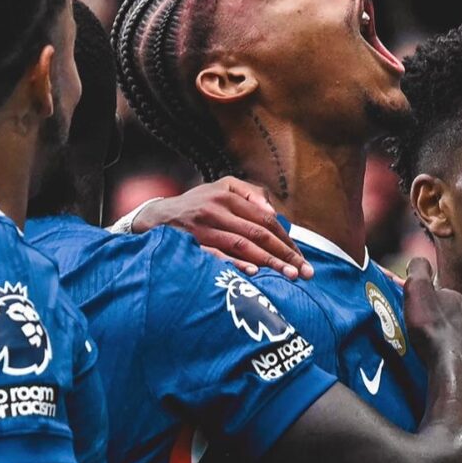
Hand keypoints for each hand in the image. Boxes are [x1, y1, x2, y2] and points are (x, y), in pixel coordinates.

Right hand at [134, 176, 312, 278]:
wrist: (156, 218)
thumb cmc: (197, 204)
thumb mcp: (221, 187)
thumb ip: (249, 194)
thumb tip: (273, 212)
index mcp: (227, 195)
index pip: (266, 219)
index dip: (286, 239)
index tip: (302, 258)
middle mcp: (217, 210)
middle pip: (259, 234)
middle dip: (285, 254)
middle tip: (305, 272)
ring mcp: (203, 228)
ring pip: (243, 245)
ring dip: (269, 261)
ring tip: (289, 275)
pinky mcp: (191, 244)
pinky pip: (217, 256)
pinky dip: (235, 264)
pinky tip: (254, 272)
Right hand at [401, 257, 461, 364]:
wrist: (449, 365)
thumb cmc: (431, 327)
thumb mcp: (418, 288)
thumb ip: (419, 269)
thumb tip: (418, 261)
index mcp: (454, 296)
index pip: (432, 289)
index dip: (415, 292)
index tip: (400, 300)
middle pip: (442, 308)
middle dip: (428, 312)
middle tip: (409, 320)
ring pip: (451, 327)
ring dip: (438, 329)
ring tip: (421, 338)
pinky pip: (456, 346)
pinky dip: (448, 346)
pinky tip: (442, 350)